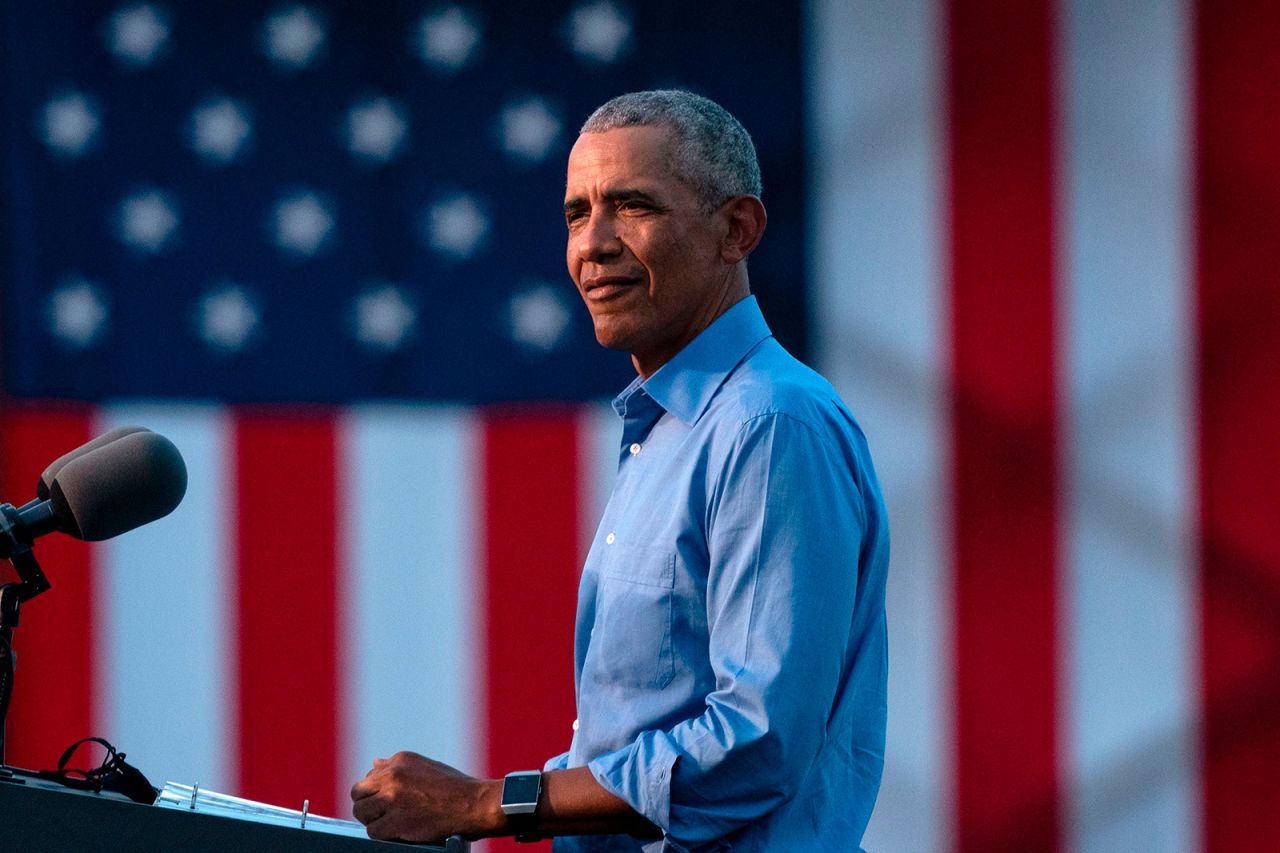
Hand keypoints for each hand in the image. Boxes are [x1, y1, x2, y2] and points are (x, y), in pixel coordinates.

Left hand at [350, 751, 500, 841]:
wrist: (474, 804)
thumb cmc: (455, 787)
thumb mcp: (425, 766)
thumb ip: (397, 767)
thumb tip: (374, 763)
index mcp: (400, 760)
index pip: (369, 776)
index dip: (374, 792)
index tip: (385, 801)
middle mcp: (393, 775)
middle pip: (358, 793)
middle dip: (367, 805)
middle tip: (382, 814)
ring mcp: (393, 799)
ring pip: (362, 812)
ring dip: (373, 820)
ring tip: (391, 823)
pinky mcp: (395, 821)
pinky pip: (373, 831)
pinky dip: (383, 835)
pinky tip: (398, 831)